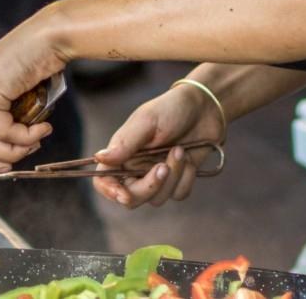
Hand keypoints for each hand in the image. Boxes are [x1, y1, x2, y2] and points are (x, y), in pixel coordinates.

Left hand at [0, 8, 68, 186]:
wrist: (51, 37)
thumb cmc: (39, 65)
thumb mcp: (13, 97)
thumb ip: (1, 119)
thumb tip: (1, 156)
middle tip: (6, 168)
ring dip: (9, 153)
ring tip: (32, 144)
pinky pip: (1, 131)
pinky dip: (24, 138)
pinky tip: (41, 130)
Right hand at [92, 85, 224, 208]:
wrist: (205, 107)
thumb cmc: (172, 108)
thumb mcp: (147, 121)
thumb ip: (124, 143)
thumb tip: (99, 158)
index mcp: (122, 152)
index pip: (103, 180)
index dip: (110, 191)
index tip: (124, 195)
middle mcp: (136, 167)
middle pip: (131, 198)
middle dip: (149, 187)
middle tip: (162, 167)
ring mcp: (157, 175)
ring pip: (157, 198)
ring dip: (172, 176)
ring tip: (179, 150)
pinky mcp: (178, 179)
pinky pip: (178, 194)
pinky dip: (186, 179)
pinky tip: (190, 159)